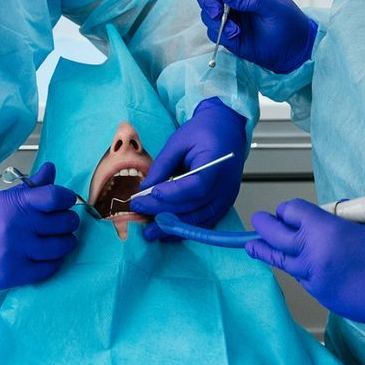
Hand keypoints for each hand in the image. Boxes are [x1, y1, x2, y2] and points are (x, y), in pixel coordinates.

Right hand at [0, 162, 81, 292]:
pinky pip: (49, 268)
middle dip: (68, 221)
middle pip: (64, 222)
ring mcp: (18, 252)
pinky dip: (54, 262)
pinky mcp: (16, 274)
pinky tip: (47, 257)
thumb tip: (51, 170)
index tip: (65, 201)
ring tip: (58, 241)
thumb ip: (28, 188)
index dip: (67, 197)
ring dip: (65, 242)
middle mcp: (19, 227)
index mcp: (15, 203)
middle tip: (63, 223)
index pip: (56, 196)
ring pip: (61, 247)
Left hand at [130, 98, 247, 239]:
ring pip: (197, 220)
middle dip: (162, 210)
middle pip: (193, 205)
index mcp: (216, 163)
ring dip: (171, 228)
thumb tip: (144, 188)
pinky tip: (165, 233)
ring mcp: (225, 199)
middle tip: (138, 208)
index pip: (196, 185)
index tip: (151, 194)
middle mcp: (224, 186)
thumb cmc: (203, 133)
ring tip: (148, 232)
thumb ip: (162, 165)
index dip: (173, 193)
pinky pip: (202, 224)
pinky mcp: (222, 207)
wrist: (226, 131)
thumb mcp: (179, 141)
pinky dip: (183, 230)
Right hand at [195, 0, 315, 73]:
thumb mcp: (275, 5)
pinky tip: (236, 37)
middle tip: (217, 13)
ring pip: (206, 13)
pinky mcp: (227, 34)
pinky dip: (220, 34)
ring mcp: (229, 17)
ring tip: (235, 31)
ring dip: (215, 21)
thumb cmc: (289, 22)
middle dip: (207, 1)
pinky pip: (212, 32)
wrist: (293, 49)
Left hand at [245, 200, 364, 333]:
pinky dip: (296, 269)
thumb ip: (336, 219)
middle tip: (259, 221)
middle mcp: (312, 254)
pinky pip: (300, 278)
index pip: (290, 211)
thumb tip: (321, 218)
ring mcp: (314, 278)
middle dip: (264, 225)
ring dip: (267, 250)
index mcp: (324, 229)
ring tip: (253, 245)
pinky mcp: (320, 295)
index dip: (289, 209)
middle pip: (274, 235)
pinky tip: (296, 265)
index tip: (289, 210)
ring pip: (280, 261)